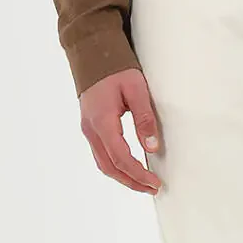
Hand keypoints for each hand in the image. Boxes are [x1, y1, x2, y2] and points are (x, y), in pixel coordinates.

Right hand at [78, 68, 163, 193]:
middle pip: (109, 167)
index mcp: (102, 122)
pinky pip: (101, 154)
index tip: (155, 182)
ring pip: (103, 163)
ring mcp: (88, 129)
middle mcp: (91, 129)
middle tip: (152, 187)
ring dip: (122, 176)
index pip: (121, 158)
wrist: (93, 54)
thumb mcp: (136, 90)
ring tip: (143, 182)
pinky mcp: (90, 127)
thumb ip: (144, 119)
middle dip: (131, 181)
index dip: (138, 174)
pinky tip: (129, 167)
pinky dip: (115, 166)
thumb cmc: (116, 69)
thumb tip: (152, 147)